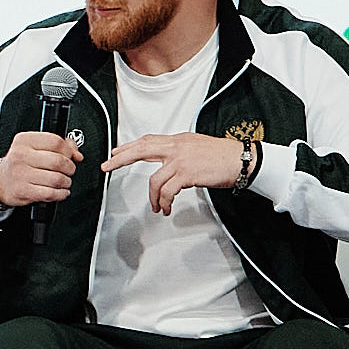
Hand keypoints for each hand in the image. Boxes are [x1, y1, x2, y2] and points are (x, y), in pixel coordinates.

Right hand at [0, 130, 79, 206]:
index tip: (71, 156)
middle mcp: (21, 156)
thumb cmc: (19, 164)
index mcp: (24, 141)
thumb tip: (76, 154)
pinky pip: (50, 193)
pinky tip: (61, 192)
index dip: (69, 150)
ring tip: (64, 182)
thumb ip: (58, 145)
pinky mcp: (23, 190)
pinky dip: (61, 194)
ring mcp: (20, 174)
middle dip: (70, 168)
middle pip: (58, 161)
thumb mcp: (34, 147)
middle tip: (69, 171)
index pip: (56, 142)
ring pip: (56, 178)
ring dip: (66, 182)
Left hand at [98, 132, 248, 214]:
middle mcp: (176, 147)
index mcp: (178, 140)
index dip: (129, 147)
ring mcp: (180, 160)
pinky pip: (167, 191)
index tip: (116, 152)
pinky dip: (164, 202)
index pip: (147, 141)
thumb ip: (179, 151)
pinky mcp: (187, 173)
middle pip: (141, 150)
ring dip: (153, 198)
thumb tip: (165, 161)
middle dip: (120, 159)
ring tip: (157, 206)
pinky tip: (166, 207)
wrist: (242, 159)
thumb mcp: (196, 146)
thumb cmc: (223, 156)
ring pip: (154, 181)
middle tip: (107, 167)